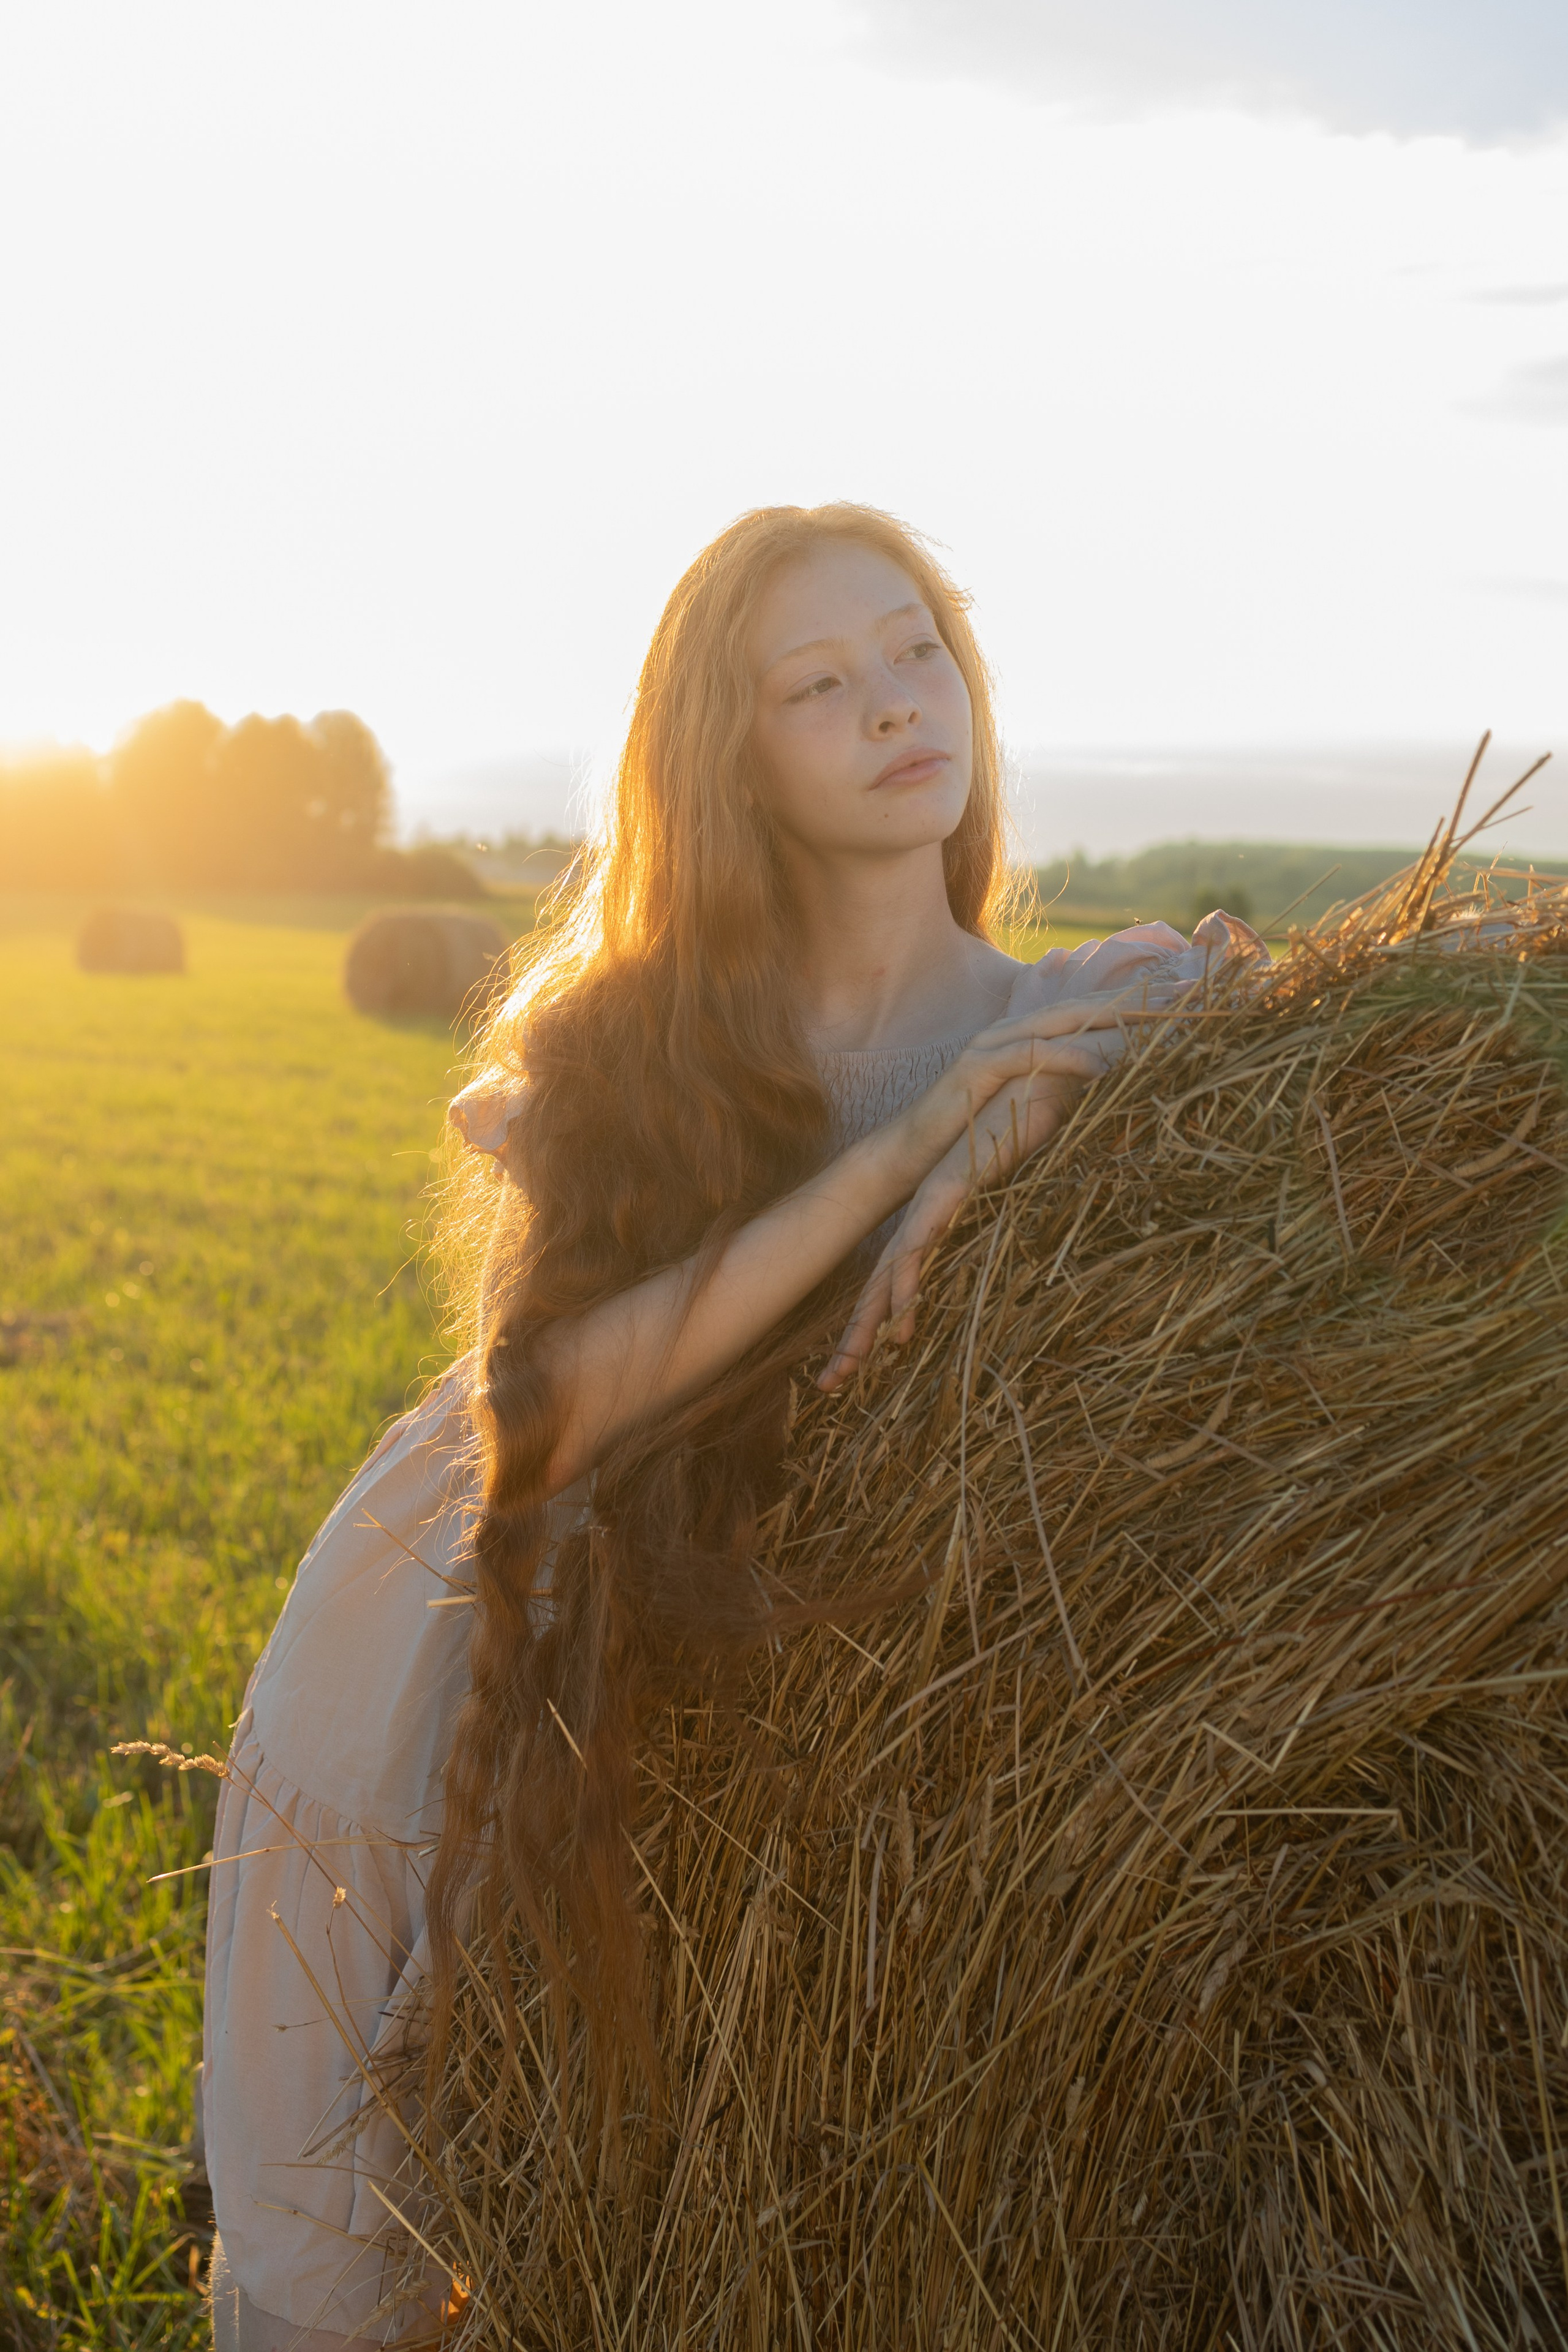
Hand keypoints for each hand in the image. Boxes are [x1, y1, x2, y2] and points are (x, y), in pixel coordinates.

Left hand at [819, 994, 1137, 1390]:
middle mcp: (928, 1213)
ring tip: (860, 1360)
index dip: (876, 1319)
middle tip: (832, 1384)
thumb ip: (1005, 1230)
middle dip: (857, 1334)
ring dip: (876, 1316)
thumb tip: (1017, 1282)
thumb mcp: (1016, 1200)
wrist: (1044, 1081)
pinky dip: (910, 1276)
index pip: (898, 1276)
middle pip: (881, 1282)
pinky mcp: (951, 1186)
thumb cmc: (1032, 1136)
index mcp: (938, 1219)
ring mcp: (935, 1200)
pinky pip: (925, 1238)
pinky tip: (902, 1312)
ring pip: (894, 1268)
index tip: (861, 1365)